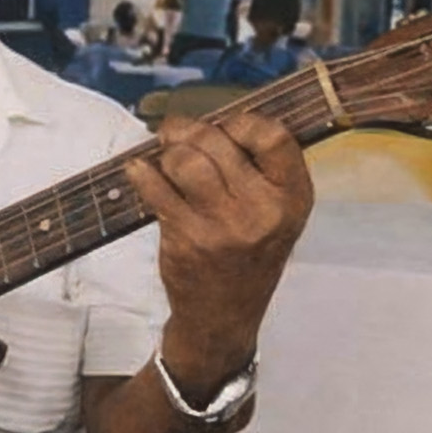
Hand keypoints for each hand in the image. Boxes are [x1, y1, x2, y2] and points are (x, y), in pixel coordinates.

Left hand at [124, 114, 313, 400]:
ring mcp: (224, 226)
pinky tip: (139, 171)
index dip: (242, 122)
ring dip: (167, 151)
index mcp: (293, 198)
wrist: (224, 314)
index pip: (273, 136)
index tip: (224, 127)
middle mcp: (263, 211)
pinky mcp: (187, 238)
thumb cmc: (248, 253)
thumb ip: (259, 170)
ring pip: (184, 160)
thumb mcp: (275, 214)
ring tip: (164, 156)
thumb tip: (215, 118)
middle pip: (217, 141)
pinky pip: (155, 187)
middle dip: (189, 130)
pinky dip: (141, 173)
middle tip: (175, 132)